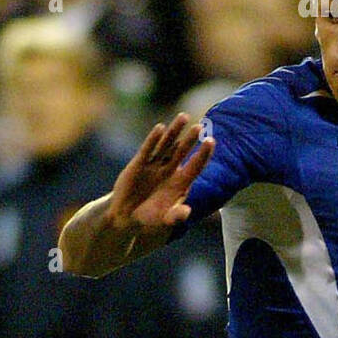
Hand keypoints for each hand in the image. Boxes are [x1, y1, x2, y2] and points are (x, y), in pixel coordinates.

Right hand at [108, 112, 215, 232]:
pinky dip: (153, 139)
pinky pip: (148, 149)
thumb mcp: (164, 220)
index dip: (203, 154)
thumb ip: (176, 217)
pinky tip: (160, 128)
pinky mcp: (139, 163)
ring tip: (183, 117)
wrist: (126, 216)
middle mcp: (170, 170)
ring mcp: (155, 165)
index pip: (195, 166)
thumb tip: (187, 212)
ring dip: (174, 131)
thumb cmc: (149, 218)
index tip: (210, 141)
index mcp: (181, 182)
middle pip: (182, 151)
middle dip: (191, 139)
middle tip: (200, 127)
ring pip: (167, 144)